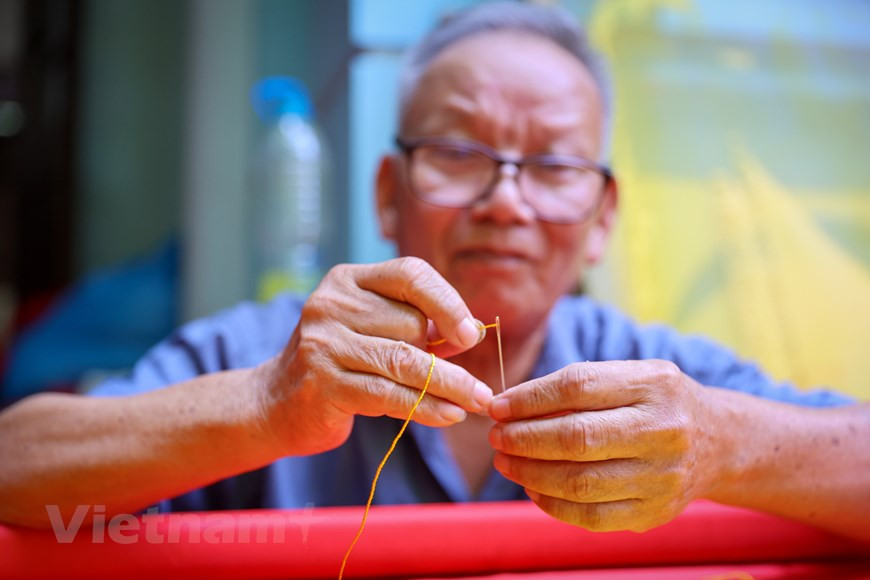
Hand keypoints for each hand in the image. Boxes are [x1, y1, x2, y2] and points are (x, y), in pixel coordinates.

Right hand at [257, 257, 492, 455]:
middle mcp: (331, 304)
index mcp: (347, 279)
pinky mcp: (323, 383)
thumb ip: (417, 326)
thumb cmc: (339, 363)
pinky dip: (426, 406)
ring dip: (450, 385)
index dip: (447, 301)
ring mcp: (323, 343)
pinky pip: (390, 394)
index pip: (410, 274)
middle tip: (465, 383)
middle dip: (441, 355)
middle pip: (411, 323)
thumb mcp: (375, 331)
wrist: (275, 403)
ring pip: (406, 361)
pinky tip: (450, 414)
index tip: (470, 334)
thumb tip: (472, 331)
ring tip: (477, 401)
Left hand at [488, 360, 717, 531]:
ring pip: (579, 482)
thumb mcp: (632, 375)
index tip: (497, 406)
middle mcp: (663, 430)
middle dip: (523, 439)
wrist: (719, 442)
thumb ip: (579, 384)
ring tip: (506, 462)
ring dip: (529, 473)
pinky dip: (552, 505)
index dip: (529, 399)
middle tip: (496, 437)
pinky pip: (591, 517)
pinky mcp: (655, 513)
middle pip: (576, 438)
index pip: (578, 387)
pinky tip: (533, 489)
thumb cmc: (657, 402)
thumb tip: (510, 406)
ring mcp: (662, 477)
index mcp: (654, 384)